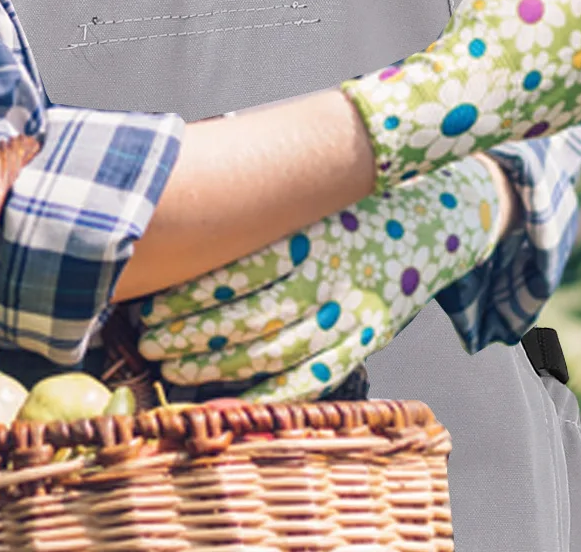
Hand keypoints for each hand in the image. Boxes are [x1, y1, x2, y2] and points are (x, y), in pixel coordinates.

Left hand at [135, 156, 503, 396]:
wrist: (434, 208)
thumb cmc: (348, 192)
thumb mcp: (301, 184)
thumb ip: (251, 197)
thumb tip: (179, 195)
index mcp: (303, 229)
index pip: (230, 272)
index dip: (183, 295)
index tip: (146, 303)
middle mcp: (327, 273)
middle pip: (244, 317)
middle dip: (188, 335)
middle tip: (148, 342)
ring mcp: (350, 311)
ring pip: (272, 352)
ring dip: (216, 366)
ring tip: (174, 368)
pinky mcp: (367, 338)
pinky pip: (312, 378)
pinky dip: (268, 394)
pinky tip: (229, 397)